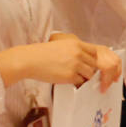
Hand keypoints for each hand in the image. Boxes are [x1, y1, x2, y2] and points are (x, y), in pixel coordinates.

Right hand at [0, 36, 121, 90]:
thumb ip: (76, 51)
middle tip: (82, 74)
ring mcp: (75, 65)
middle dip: (89, 70)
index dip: (93, 60)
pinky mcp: (70, 76)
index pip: (95, 52)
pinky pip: (80, 81)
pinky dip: (75, 82)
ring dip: (83, 77)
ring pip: (89, 74)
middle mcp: (78, 53)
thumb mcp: (62, 45)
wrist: (30, 60)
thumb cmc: (43, 53)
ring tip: (72, 76)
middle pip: (94, 64)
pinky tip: (66, 79)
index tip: (90, 65)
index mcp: (77, 44)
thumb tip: (87, 61)